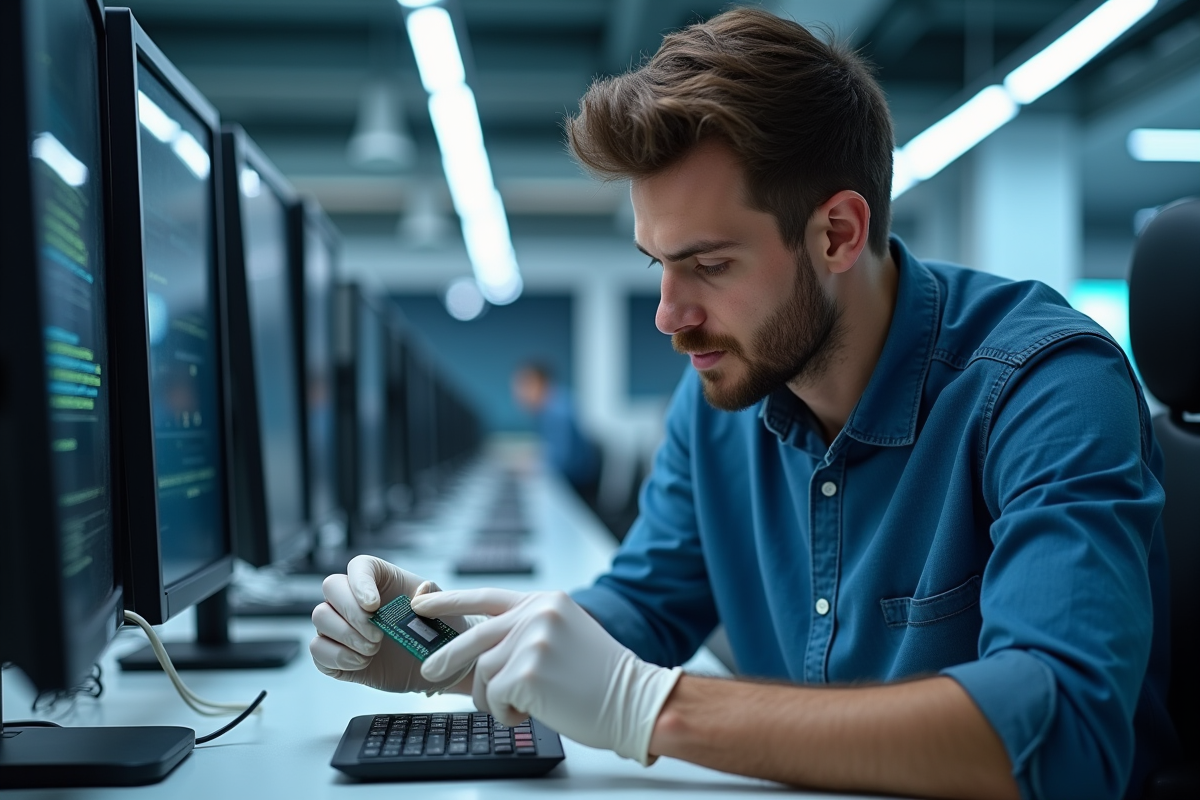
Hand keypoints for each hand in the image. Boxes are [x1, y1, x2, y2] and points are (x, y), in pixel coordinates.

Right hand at [309, 555, 477, 693]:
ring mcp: (343, 626)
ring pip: (320, 617)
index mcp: (382, 580)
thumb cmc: (443, 630)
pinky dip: (337, 657)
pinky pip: (317, 649)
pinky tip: (362, 663)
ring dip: (345, 636)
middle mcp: (356, 599)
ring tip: (373, 650)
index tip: (374, 605)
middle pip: (331, 587)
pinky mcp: (336, 654)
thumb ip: (434, 596)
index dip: (359, 582)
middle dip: (351, 613)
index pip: (359, 566)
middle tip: (377, 635)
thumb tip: (420, 592)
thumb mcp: (447, 609)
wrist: (440, 667)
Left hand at [413, 589, 681, 764]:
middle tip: (430, 673)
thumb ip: (525, 631)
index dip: (450, 600)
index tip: (422, 602)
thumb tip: (481, 646)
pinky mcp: (526, 673)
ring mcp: (531, 641)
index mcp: (545, 602)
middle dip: (447, 657)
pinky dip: (505, 712)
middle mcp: (537, 614)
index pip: (487, 595)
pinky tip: (531, 713)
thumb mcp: (563, 635)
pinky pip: (494, 697)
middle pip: (474, 636)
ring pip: (482, 672)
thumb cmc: (601, 678)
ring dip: (492, 697)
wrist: (634, 701)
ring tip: (519, 707)